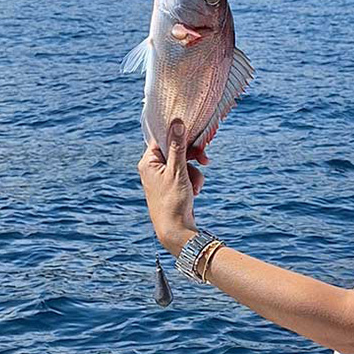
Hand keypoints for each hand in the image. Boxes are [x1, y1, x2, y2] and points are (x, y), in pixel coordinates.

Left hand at [138, 119, 206, 253]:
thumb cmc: (172, 201)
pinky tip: (195, 192)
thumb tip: (177, 122)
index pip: (163, 138)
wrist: (176, 231)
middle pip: (176, 149)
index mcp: (148, 162)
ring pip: (184, 162)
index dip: (180, 136)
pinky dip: (193, 180)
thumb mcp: (178, 171)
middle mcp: (153, 167)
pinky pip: (186, 174)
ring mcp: (163, 177)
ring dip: (195, 172)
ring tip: (196, 187)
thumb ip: (177, 146)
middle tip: (205, 160)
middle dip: (192, 157)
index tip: (194, 135)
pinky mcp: (172, 185)